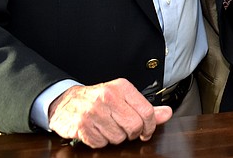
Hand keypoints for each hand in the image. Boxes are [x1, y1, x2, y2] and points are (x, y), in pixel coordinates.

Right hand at [48, 78, 171, 147]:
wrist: (66, 101)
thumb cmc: (98, 99)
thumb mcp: (123, 97)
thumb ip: (146, 107)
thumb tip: (167, 114)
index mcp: (121, 87)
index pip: (147, 111)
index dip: (150, 126)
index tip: (147, 131)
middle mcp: (107, 97)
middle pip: (134, 126)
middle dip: (132, 133)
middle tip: (126, 130)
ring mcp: (93, 112)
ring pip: (118, 138)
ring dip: (115, 137)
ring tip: (108, 127)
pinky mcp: (81, 126)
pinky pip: (100, 144)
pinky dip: (100, 141)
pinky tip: (96, 131)